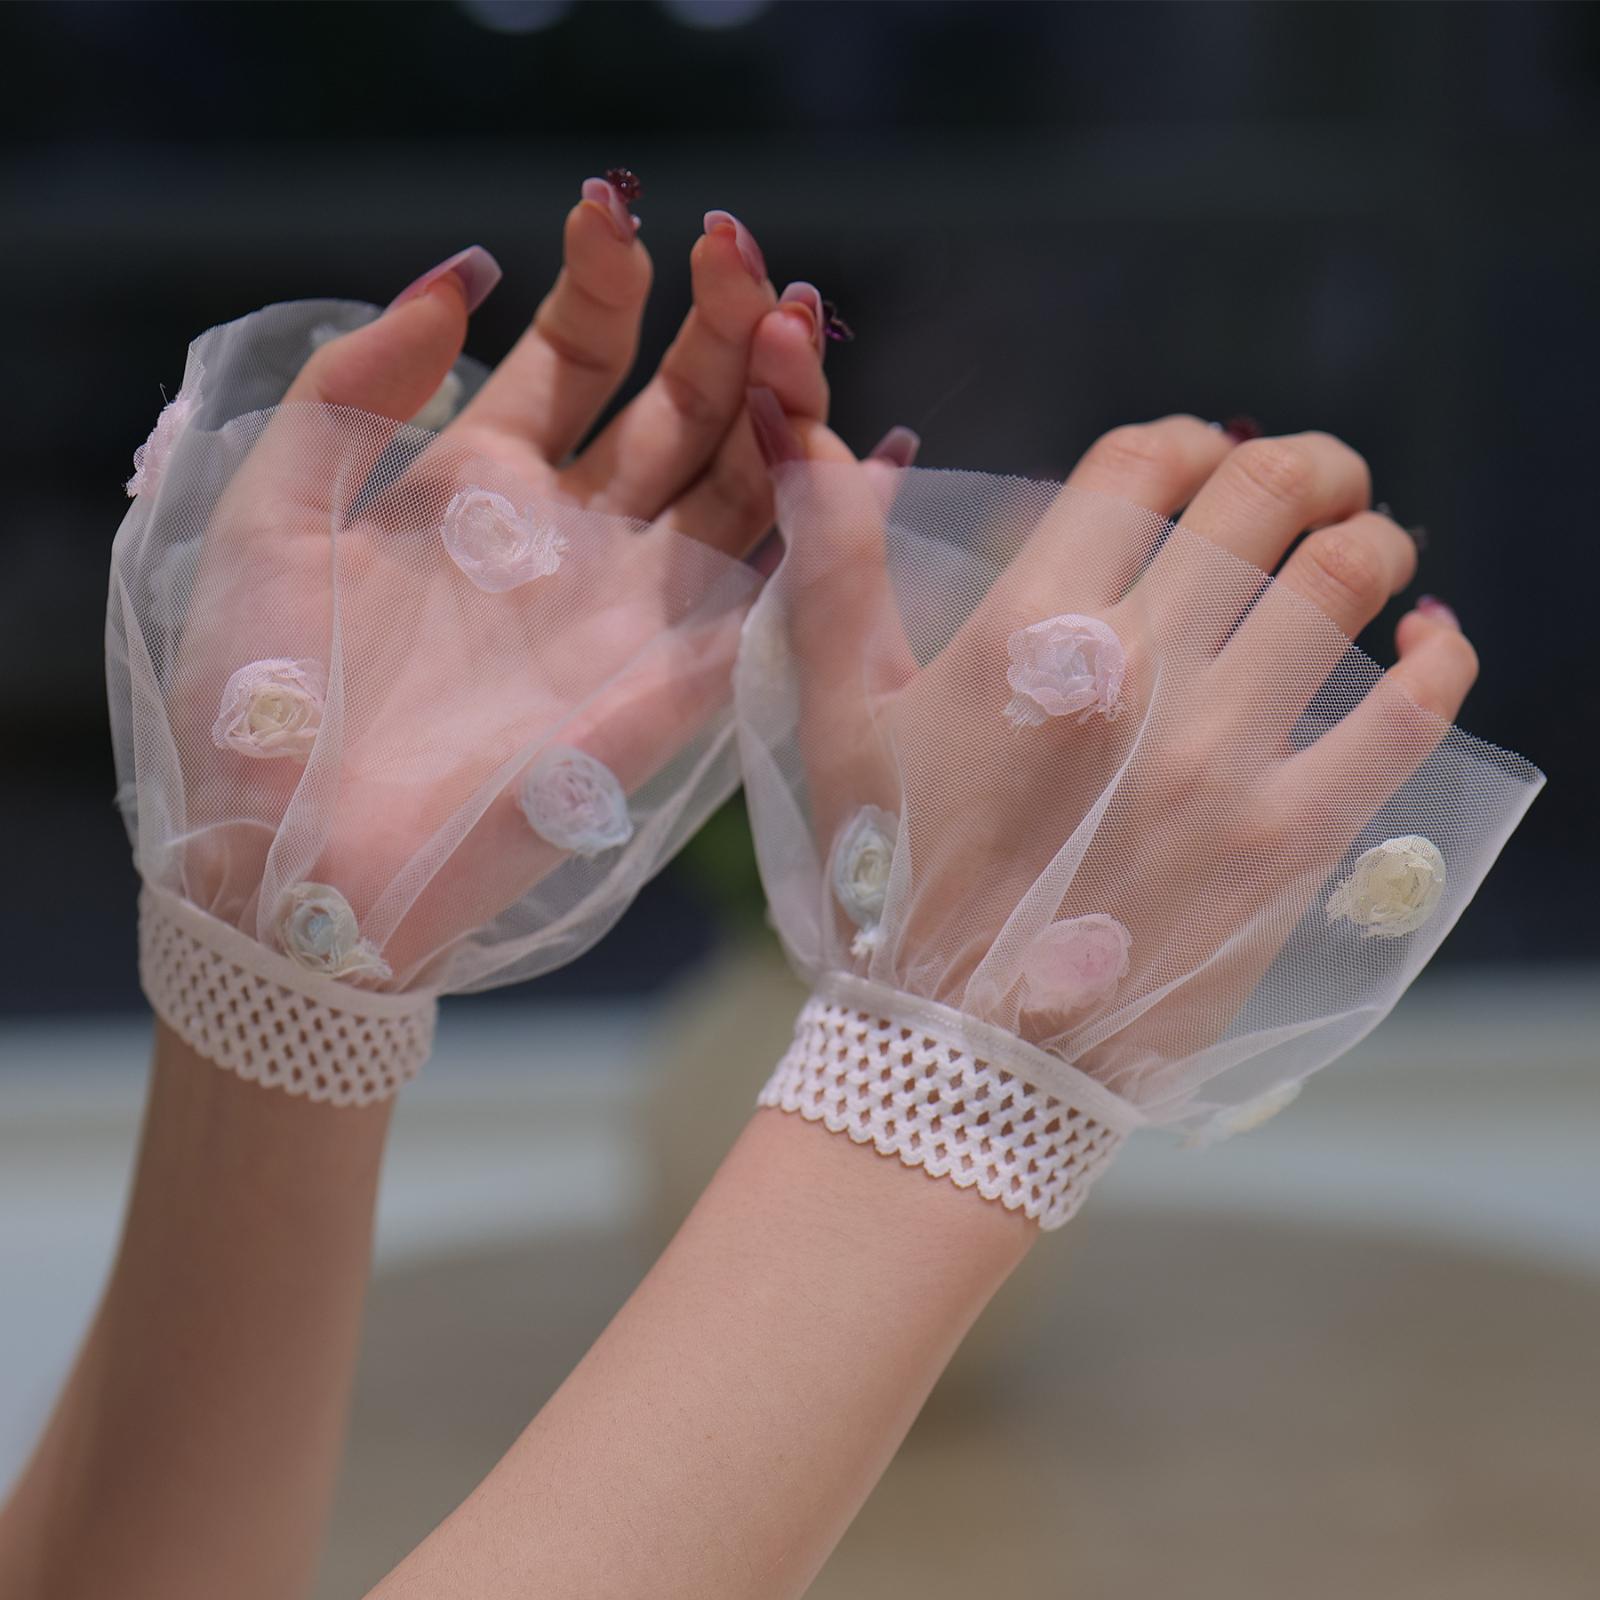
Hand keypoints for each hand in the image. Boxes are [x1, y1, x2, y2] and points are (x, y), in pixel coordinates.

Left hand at [123, 186, 831, 983]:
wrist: (303, 864)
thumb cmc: (268, 700)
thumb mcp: (277, 513)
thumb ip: (349, 391)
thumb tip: (456, 277)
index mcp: (479, 486)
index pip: (573, 359)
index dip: (604, 282)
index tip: (614, 212)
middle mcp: (573, 538)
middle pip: (676, 407)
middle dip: (715, 322)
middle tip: (743, 247)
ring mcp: (633, 608)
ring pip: (738, 480)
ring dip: (775, 398)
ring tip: (794, 317)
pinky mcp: (679, 684)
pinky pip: (775, 594)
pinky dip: (832, 527)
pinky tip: (877, 451)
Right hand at [746, 413, 1509, 1123]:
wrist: (960, 1050)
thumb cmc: (892, 879)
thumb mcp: (839, 721)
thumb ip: (830, 573)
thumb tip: (808, 440)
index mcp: (1032, 628)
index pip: (1145, 465)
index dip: (1182, 439)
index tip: (1194, 461)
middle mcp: (1140, 671)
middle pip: (1264, 495)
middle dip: (1301, 462)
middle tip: (1309, 478)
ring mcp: (1225, 755)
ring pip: (1347, 579)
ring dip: (1371, 536)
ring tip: (1366, 545)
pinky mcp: (1289, 839)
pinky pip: (1407, 719)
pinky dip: (1440, 660)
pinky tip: (1430, 642)